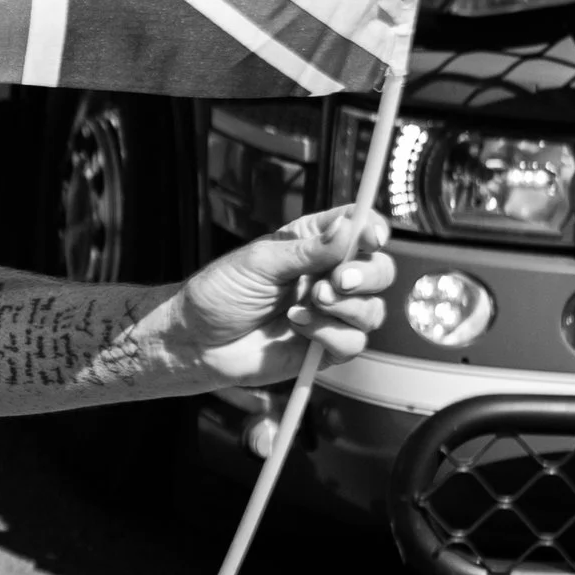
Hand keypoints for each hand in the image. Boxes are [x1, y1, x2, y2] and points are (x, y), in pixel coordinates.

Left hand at [165, 207, 394, 387]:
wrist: (196, 342)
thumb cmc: (219, 293)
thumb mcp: (261, 263)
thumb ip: (309, 250)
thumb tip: (350, 227)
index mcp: (312, 244)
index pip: (359, 228)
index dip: (373, 229)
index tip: (371, 237)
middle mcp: (326, 277)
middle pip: (379, 271)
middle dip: (365, 275)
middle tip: (335, 282)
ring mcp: (329, 314)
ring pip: (372, 310)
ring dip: (345, 308)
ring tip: (308, 305)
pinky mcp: (324, 347)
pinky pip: (353, 342)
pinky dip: (329, 334)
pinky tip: (297, 327)